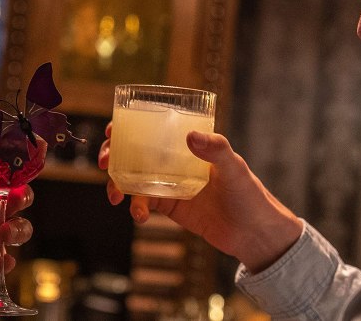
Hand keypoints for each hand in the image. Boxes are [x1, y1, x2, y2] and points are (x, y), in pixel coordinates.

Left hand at [0, 142, 42, 320]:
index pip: (1, 175)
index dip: (13, 170)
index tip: (19, 167)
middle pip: (18, 199)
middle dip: (24, 198)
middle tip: (18, 199)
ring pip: (18, 228)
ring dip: (18, 230)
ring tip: (4, 233)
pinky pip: (3, 259)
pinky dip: (5, 261)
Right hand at [98, 122, 301, 272]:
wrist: (255, 234)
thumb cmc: (250, 194)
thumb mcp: (234, 167)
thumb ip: (215, 149)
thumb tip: (190, 136)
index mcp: (188, 145)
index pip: (153, 129)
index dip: (128, 127)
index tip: (112, 129)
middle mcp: (175, 161)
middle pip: (134, 153)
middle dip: (113, 155)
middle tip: (104, 163)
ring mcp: (170, 184)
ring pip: (133, 179)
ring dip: (118, 184)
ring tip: (115, 196)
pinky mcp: (170, 208)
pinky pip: (144, 204)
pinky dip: (136, 208)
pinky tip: (138, 216)